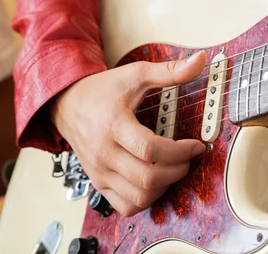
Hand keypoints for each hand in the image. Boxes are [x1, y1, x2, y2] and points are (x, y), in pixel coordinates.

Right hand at [51, 51, 206, 215]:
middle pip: (147, 177)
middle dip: (178, 170)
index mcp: (114, 125)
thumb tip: (200, 61)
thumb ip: (170, 71)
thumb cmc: (103, 90)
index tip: (196, 145)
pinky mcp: (98, 183)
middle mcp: (104, 153)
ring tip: (174, 168)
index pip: (151, 149)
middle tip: (188, 158)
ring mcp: (100, 171)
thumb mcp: (136, 75)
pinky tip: (155, 181)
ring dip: (164, 186)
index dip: (180, 151)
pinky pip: (126, 205)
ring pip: (139, 196)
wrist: (66, 104)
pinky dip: (146, 199)